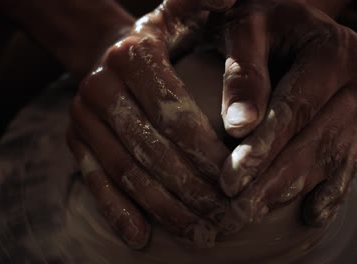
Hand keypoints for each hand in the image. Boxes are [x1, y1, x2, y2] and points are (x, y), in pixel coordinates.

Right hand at [67, 0, 235, 248]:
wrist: (108, 53)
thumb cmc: (160, 38)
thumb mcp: (181, 12)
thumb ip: (201, 2)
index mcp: (130, 55)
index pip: (173, 112)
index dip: (206, 151)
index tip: (238, 180)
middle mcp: (99, 86)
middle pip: (151, 148)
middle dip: (192, 189)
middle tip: (229, 219)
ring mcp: (82, 118)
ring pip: (126, 171)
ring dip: (164, 209)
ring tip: (202, 234)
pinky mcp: (74, 142)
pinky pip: (94, 181)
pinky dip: (117, 211)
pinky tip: (141, 238)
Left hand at [213, 0, 356, 231]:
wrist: (291, 20)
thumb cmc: (261, 24)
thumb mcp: (245, 29)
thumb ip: (242, 72)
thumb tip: (238, 126)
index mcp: (330, 50)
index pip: (294, 109)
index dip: (262, 148)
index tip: (231, 180)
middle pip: (315, 139)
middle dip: (274, 179)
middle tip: (238, 210)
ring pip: (333, 156)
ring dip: (293, 190)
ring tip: (257, 213)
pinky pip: (351, 161)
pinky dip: (330, 191)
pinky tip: (309, 214)